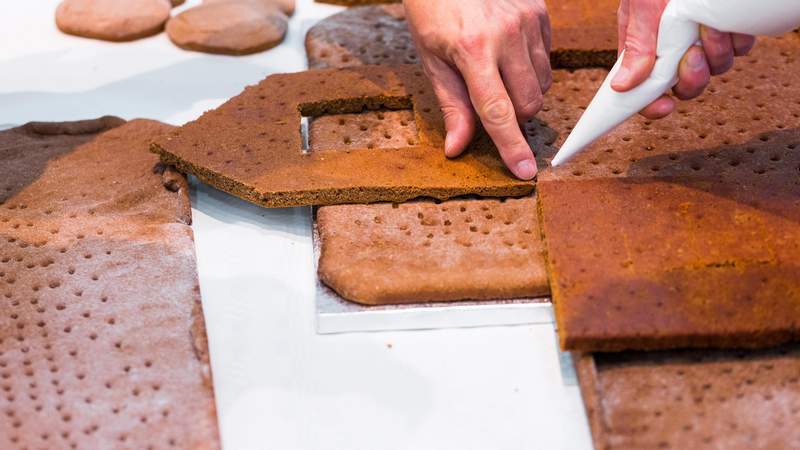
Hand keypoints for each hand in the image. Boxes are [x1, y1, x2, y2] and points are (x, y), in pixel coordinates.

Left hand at [403, 0, 551, 179]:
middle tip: (490, 102)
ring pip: (542, 84)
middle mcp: (506, 35)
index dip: (511, 146)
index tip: (525, 171)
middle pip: (528, 104)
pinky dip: (532, 69)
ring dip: (524, 93)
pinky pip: (547, 59)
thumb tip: (458, 148)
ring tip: (497, 73)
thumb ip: (452, 105)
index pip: (498, 111)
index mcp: (472, 50)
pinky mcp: (540, 12)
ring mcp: (527, 21)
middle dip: (514, 116)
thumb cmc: (433, 11)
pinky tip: (509, 53)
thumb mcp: (432, 59)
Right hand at [612, 0, 755, 118]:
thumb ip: (636, 45)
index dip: (653, 105)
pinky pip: (737, 49)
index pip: (644, 92)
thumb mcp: (641, 8)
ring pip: (714, 69)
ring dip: (715, 55)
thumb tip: (621, 86)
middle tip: (692, 58)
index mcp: (644, 51)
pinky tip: (722, 23)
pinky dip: (735, 40)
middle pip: (684, 87)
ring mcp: (701, 39)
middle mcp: (673, 49)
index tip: (664, 107)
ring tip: (708, 28)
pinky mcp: (726, 27)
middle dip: (691, 80)